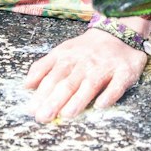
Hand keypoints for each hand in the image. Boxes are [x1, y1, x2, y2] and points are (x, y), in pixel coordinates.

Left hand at [23, 20, 150, 122]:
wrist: (118, 32)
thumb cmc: (86, 49)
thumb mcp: (62, 51)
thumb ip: (43, 67)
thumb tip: (26, 85)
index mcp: (68, 57)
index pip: (52, 77)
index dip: (41, 94)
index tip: (32, 110)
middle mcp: (85, 63)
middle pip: (68, 83)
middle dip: (54, 100)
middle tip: (43, 117)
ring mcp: (105, 67)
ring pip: (90, 85)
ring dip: (78, 100)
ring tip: (66, 115)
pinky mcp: (124, 72)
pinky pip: (117, 85)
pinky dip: (109, 95)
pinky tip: (101, 105)